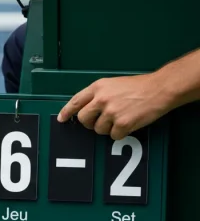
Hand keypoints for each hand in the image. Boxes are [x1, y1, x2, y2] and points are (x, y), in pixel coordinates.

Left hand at [57, 74, 171, 140]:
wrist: (160, 89)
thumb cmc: (139, 86)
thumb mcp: (113, 84)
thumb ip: (98, 95)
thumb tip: (87, 109)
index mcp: (98, 87)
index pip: (75, 101)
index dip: (66, 112)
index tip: (61, 119)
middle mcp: (101, 99)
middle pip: (83, 119)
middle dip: (89, 124)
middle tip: (99, 122)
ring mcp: (111, 112)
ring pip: (98, 129)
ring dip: (107, 128)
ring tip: (120, 118)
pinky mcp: (122, 123)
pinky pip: (113, 136)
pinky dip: (120, 133)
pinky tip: (128, 123)